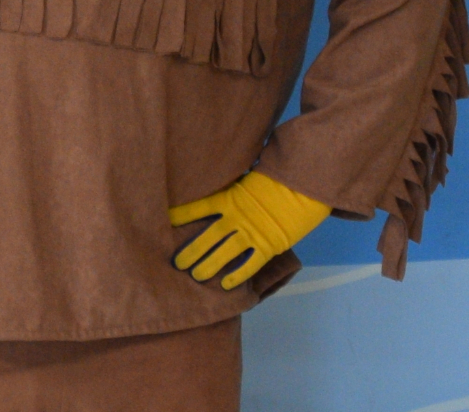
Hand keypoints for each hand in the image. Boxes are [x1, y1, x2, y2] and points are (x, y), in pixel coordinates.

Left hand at [169, 170, 331, 290]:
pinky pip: (250, 264)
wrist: (304, 188)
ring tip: (195, 277)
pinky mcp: (269, 245)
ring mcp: (253, 232)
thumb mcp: (247, 182)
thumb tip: (214, 193)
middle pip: (209, 236)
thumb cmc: (275, 182)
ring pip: (226, 252)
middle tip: (176, 264)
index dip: (181, 215)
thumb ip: (230, 192)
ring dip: (209, 265)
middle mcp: (238, 217)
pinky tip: (225, 286)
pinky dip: (238, 275)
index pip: (199, 207)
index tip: (164, 222)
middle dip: (192, 250)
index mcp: (230, 198)